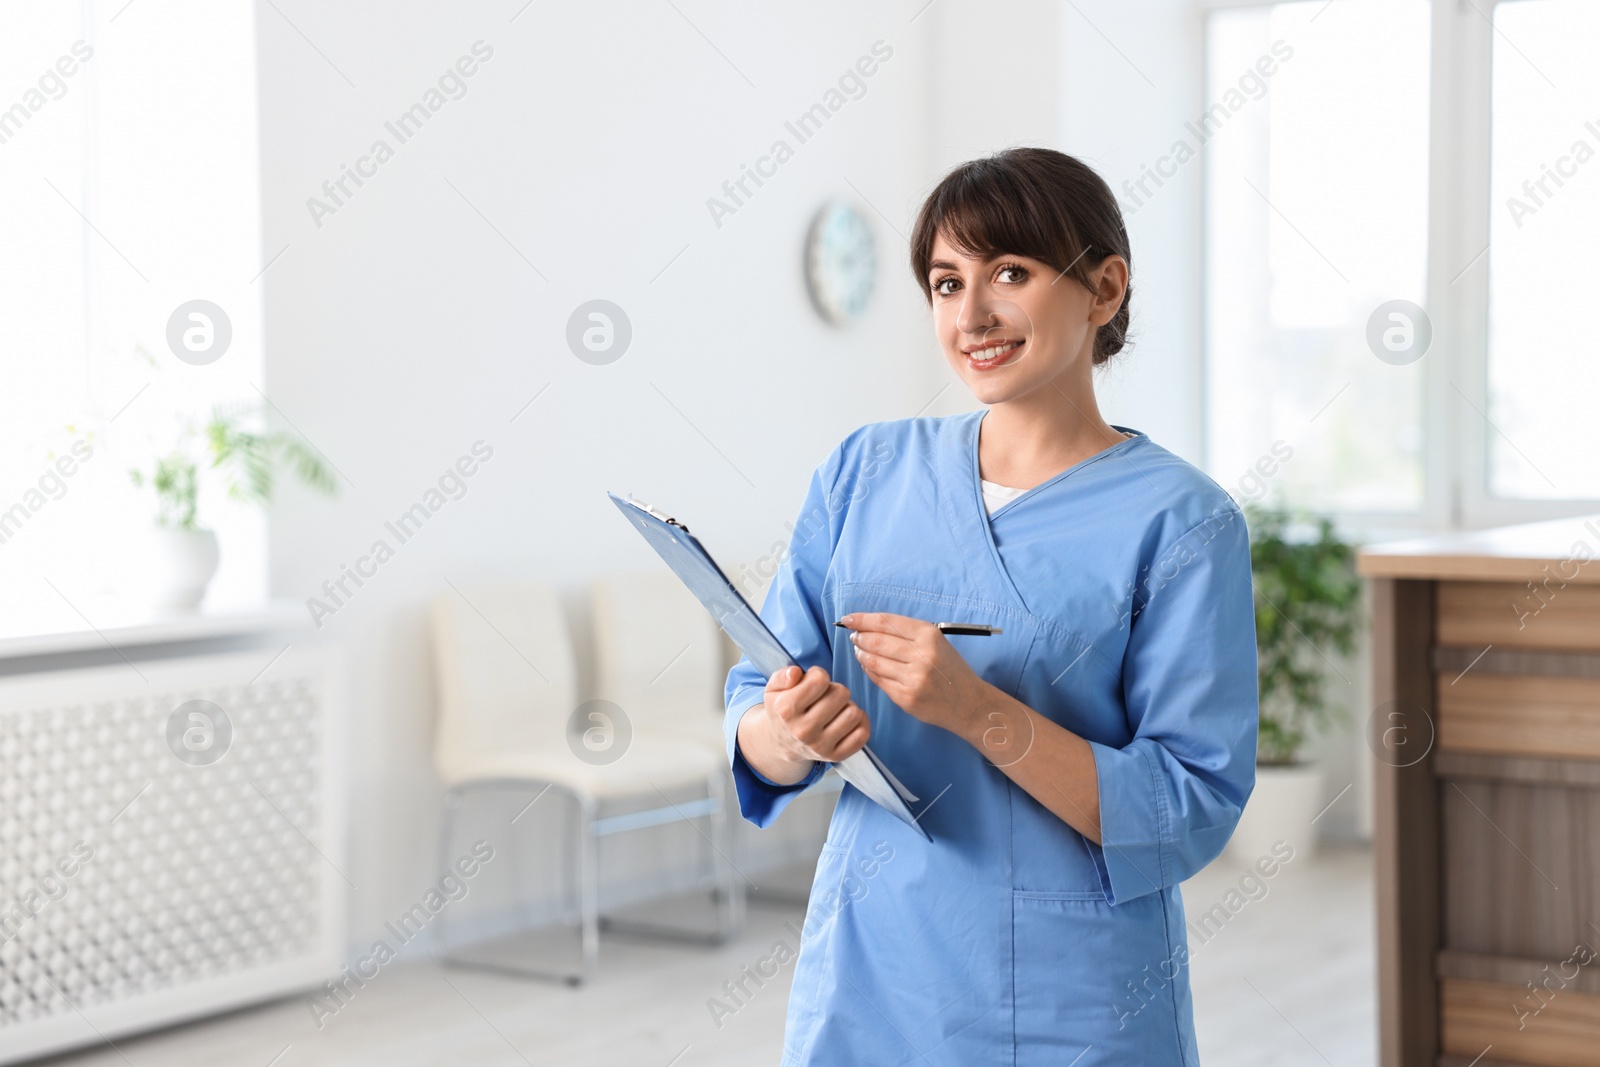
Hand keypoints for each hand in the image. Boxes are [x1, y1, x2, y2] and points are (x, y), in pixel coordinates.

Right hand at [754, 665, 870, 767]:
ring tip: (835, 710)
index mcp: (786, 710)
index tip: (813, 683)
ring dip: (847, 706)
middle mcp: (803, 730)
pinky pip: (862, 734)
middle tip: (825, 698)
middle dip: (835, 690)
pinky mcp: (835, 756)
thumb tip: (795, 672)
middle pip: (841, 693)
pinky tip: (845, 721)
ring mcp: (820, 746)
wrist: (782, 743)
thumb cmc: (783, 710)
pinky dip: (859, 723)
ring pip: (854, 713)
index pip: (820, 680)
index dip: (819, 675)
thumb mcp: (773, 689)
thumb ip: (782, 676)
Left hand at [841, 612, 993, 738]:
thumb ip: (907, 634)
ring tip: (859, 650)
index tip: (848, 619)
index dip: (862, 619)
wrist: (969, 703)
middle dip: (859, 637)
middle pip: (876, 641)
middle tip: (854, 637)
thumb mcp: (936, 642)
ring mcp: (913, 678)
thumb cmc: (950, 669)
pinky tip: (869, 666)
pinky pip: (879, 680)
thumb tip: (869, 627)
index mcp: (929, 635)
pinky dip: (869, 671)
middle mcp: (921, 655)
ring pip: (874, 662)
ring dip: (861, 654)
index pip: (886, 622)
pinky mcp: (906, 698)